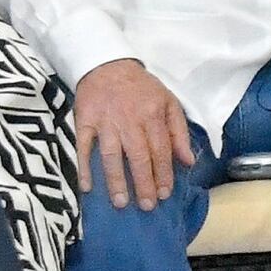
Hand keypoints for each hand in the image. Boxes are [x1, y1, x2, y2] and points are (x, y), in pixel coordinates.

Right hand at [78, 58, 197, 208]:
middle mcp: (130, 120)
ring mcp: (105, 122)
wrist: (107, 64)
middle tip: (147, 206)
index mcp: (152, 115)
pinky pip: (83, 147)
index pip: (161, 150)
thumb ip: (179, 132)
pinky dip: (84, 167)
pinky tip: (87, 186)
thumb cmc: (141, 87)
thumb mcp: (168, 102)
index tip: (165, 194)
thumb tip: (188, 161)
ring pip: (111, 155)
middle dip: (144, 183)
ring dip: (116, 180)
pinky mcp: (85, 121)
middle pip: (138, 156)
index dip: (164, 174)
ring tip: (120, 202)